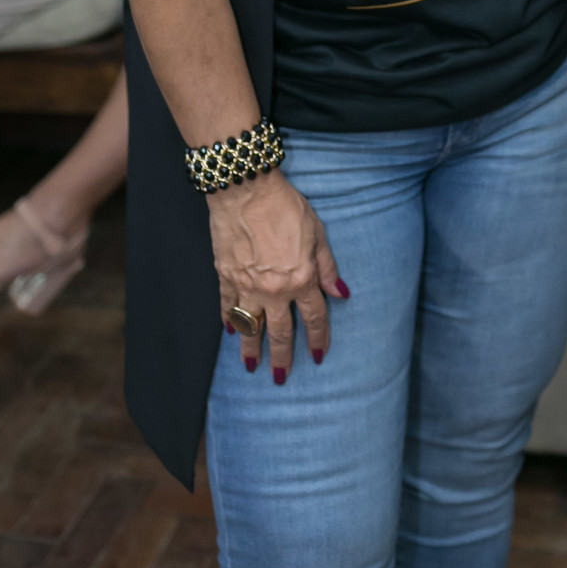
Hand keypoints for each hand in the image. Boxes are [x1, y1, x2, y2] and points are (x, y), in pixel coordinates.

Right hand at [207, 170, 346, 383]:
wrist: (246, 190)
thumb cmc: (286, 207)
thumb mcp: (317, 233)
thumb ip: (328, 267)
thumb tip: (340, 294)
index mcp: (301, 279)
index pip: (313, 318)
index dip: (317, 338)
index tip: (317, 356)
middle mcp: (274, 289)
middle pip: (279, 332)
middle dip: (282, 357)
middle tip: (281, 378)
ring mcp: (246, 285)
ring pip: (250, 325)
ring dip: (251, 348)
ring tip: (252, 366)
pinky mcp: (225, 276)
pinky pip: (227, 305)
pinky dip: (228, 319)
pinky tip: (230, 331)